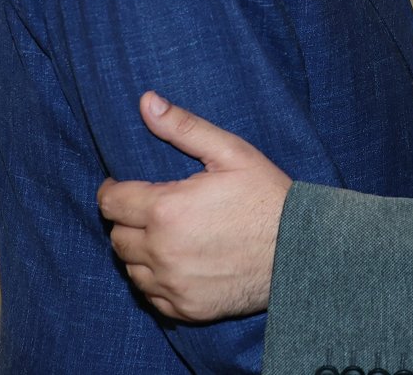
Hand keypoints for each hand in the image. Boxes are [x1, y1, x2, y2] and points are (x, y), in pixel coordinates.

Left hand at [96, 91, 289, 321]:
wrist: (302, 250)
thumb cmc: (267, 196)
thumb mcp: (231, 152)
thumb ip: (184, 127)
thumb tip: (146, 101)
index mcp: (166, 210)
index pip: (110, 203)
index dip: (112, 190)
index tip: (122, 186)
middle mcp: (162, 251)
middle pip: (117, 238)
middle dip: (128, 221)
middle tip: (152, 210)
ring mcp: (172, 285)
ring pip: (131, 268)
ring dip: (141, 252)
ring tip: (166, 236)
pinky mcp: (185, 309)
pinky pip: (151, 296)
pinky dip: (158, 280)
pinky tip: (179, 263)